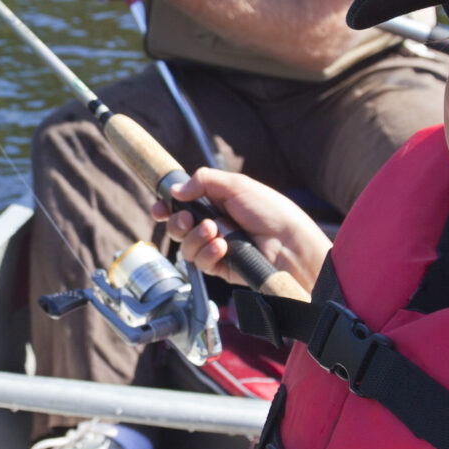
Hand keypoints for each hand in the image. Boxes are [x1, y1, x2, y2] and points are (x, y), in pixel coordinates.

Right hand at [157, 168, 330, 291]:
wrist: (289, 243)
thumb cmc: (270, 211)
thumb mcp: (237, 185)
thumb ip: (204, 181)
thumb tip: (176, 190)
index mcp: (217, 203)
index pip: (183, 205)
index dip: (167, 207)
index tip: (159, 208)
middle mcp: (214, 225)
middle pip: (179, 227)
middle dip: (177, 222)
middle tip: (187, 219)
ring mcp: (217, 247)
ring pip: (186, 246)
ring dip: (196, 237)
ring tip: (214, 231)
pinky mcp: (222, 267)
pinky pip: (201, 262)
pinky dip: (208, 253)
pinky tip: (222, 247)